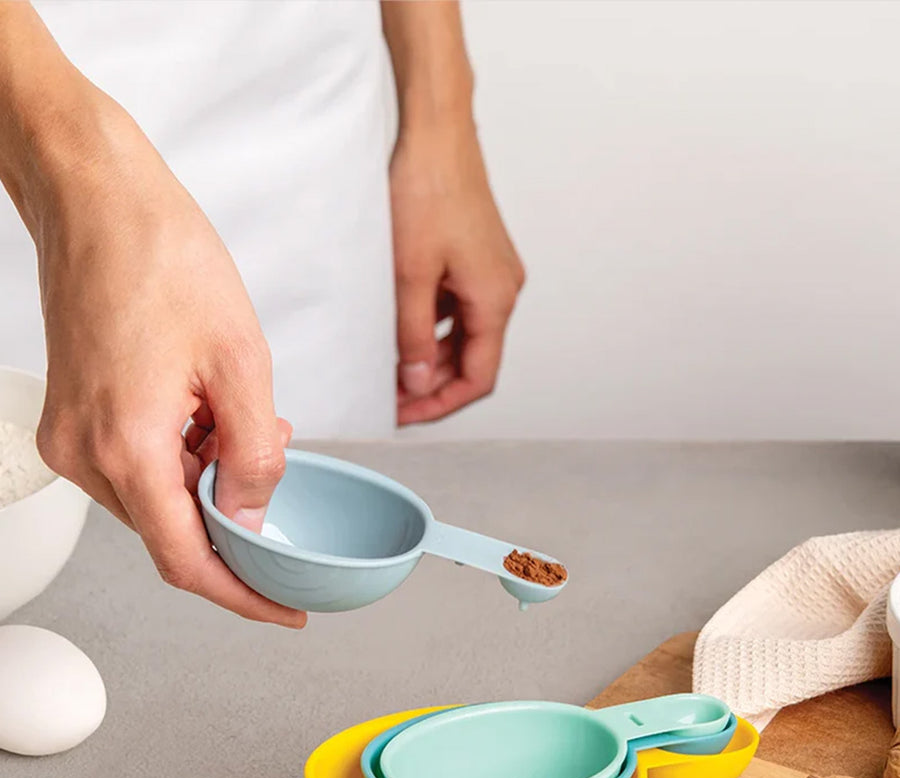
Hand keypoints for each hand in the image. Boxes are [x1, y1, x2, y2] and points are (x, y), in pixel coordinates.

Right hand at [31, 92, 305, 627]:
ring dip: (210, 483)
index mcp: (128, 448)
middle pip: (172, 532)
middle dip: (235, 518)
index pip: (188, 561)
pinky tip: (212, 416)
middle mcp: (86, 455)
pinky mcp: (72, 417)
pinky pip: (136, 466)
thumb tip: (253, 514)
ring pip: (157, 499)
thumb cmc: (162, 257)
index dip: (242, 595)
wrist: (96, 198)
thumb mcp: (241, 361)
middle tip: (277, 471)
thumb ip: (252, 453)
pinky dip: (183, 459)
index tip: (284, 608)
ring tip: (250, 426)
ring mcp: (72, 436)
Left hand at [392, 119, 524, 424]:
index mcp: (495, 298)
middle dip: (433, 384)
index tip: (406, 413)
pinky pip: (459, 309)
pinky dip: (434, 328)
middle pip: (474, 361)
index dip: (441, 403)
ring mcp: (492, 273)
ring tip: (392, 368)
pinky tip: (402, 328)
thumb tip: (418, 381)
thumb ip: (414, 336)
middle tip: (391, 396)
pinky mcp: (477, 258)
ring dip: (432, 357)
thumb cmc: (426, 189)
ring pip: (465, 336)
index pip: (478, 378)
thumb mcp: (411, 274)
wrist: (436, 131)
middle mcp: (502, 289)